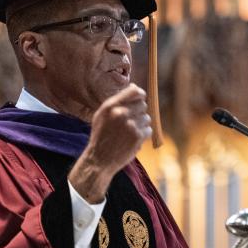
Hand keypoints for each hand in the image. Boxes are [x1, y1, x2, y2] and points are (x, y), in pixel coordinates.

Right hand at [68, 85, 150, 202]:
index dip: (140, 94)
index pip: (134, 91)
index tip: (140, 98)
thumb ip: (117, 101)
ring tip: (129, 132)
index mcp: (111, 106)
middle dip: (139, 112)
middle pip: (143, 104)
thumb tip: (135, 87)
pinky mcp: (137, 136)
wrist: (99, 159)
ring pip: (147, 118)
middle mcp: (121, 113)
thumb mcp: (101, 115)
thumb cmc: (101, 136)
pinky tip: (133, 139)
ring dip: (141, 124)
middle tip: (130, 122)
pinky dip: (143, 134)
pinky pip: (148, 129)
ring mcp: (130, 124)